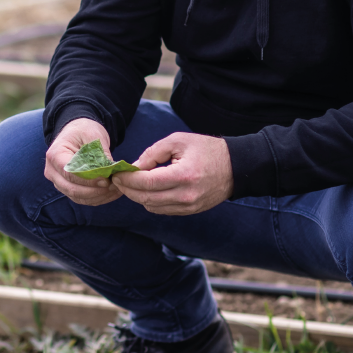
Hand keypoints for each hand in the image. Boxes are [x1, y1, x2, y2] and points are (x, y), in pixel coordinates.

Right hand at [45, 118, 121, 205]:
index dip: (89, 179)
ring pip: (78, 197)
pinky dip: (98, 198)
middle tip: (115, 186)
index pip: (70, 173)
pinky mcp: (68, 188)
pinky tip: (112, 193)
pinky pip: (82, 199)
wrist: (77, 132)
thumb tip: (109, 172)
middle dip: (96, 191)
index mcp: (55, 155)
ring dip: (99, 196)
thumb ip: (100, 154)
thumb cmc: (84, 131)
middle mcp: (52, 172)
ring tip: (117, 189)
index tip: (106, 180)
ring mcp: (58, 182)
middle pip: (73, 189)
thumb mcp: (93, 136)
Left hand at [112, 131, 232, 214]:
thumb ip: (153, 152)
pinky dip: (151, 201)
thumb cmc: (206, 149)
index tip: (117, 173)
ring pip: (151, 207)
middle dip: (128, 189)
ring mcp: (189, 206)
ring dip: (138, 196)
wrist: (235, 167)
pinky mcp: (190, 211)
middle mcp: (186, 195)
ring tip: (133, 183)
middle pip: (145, 198)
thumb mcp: (178, 141)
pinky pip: (162, 210)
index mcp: (183, 175)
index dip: (127, 179)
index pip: (146, 183)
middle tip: (119, 179)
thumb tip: (134, 167)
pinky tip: (149, 189)